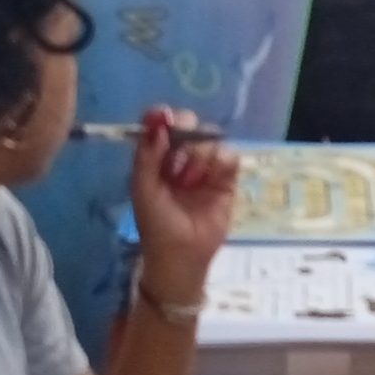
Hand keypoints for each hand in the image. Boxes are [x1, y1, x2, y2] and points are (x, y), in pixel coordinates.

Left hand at [129, 110, 239, 303]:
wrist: (182, 256)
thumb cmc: (157, 224)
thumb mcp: (143, 188)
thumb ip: (147, 154)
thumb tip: (157, 120)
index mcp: (157, 156)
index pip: (162, 125)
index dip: (165, 117)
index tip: (167, 118)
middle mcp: (182, 156)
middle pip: (190, 125)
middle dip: (186, 136)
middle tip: (179, 157)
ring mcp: (206, 166)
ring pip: (210, 140)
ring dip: (200, 157)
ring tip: (191, 182)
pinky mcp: (227, 179)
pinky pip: (230, 156)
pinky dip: (223, 161)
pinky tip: (213, 179)